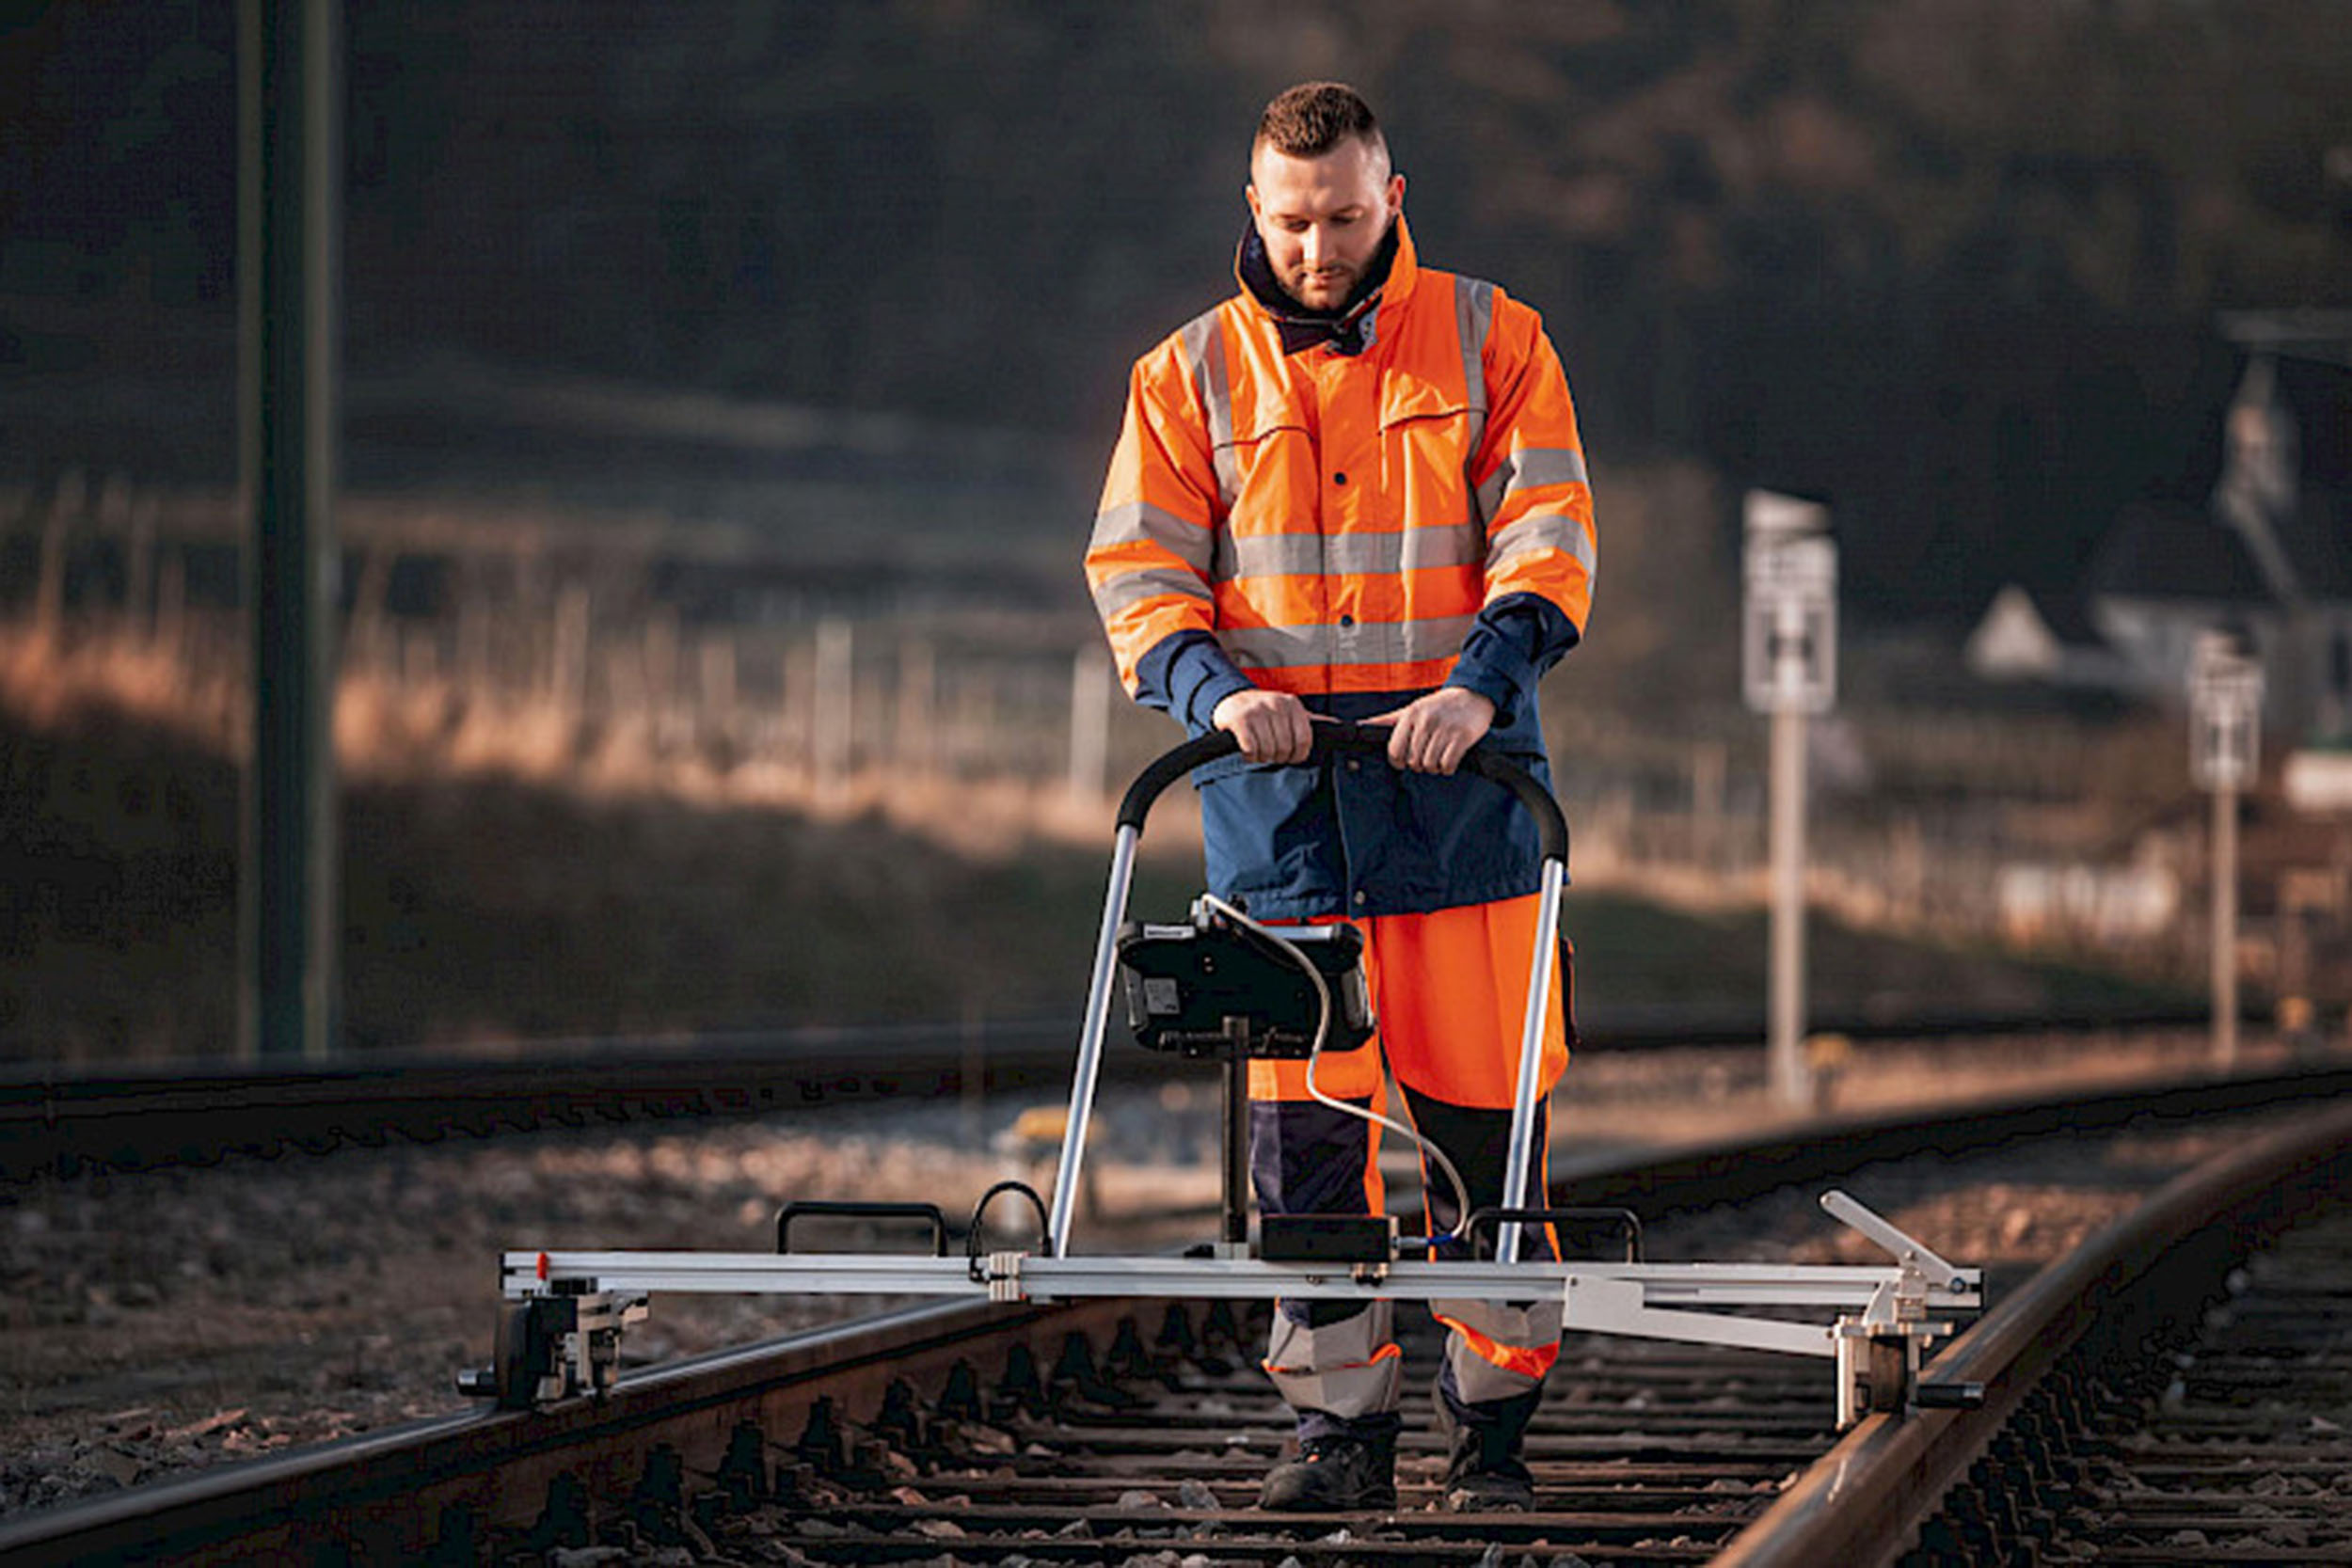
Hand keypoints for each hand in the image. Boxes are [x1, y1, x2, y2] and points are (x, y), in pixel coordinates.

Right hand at [1212, 688, 1312, 763]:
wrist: (1231, 700)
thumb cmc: (1263, 712)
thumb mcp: (1288, 712)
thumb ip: (1309, 721)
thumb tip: (1338, 726)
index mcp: (1292, 704)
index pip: (1304, 739)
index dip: (1298, 755)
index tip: (1290, 757)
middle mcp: (1276, 704)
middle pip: (1285, 747)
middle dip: (1278, 757)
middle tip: (1271, 753)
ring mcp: (1257, 710)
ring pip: (1268, 749)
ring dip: (1263, 757)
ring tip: (1260, 751)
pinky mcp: (1240, 719)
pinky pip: (1251, 748)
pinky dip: (1250, 756)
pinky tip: (1248, 750)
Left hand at [1363, 686, 1494, 773]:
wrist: (1473, 695)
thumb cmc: (1439, 706)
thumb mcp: (1412, 708)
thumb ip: (1388, 720)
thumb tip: (1362, 725)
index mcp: (1411, 714)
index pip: (1395, 750)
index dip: (1398, 762)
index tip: (1405, 762)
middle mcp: (1426, 721)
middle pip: (1413, 761)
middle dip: (1419, 765)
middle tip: (1426, 758)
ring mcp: (1445, 729)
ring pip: (1430, 765)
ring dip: (1434, 768)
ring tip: (1438, 759)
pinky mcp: (1462, 737)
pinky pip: (1448, 765)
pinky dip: (1447, 769)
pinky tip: (1449, 761)